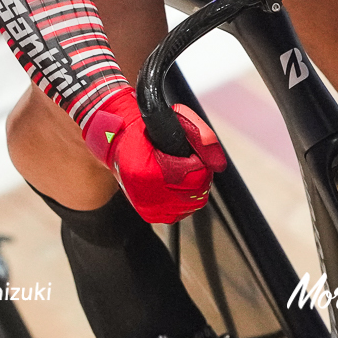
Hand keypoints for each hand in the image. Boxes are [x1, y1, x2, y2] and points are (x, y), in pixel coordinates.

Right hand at [81, 87, 227, 223]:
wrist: (117, 145)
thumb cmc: (147, 131)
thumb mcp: (175, 121)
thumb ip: (201, 137)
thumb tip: (220, 164)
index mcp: (148, 173)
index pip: (197, 176)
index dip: (200, 162)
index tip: (192, 154)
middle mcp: (146, 196)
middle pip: (197, 192)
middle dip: (200, 175)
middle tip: (190, 162)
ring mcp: (148, 208)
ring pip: (193, 204)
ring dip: (194, 188)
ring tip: (184, 173)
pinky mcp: (150, 215)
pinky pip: (182, 212)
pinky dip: (185, 199)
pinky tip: (177, 185)